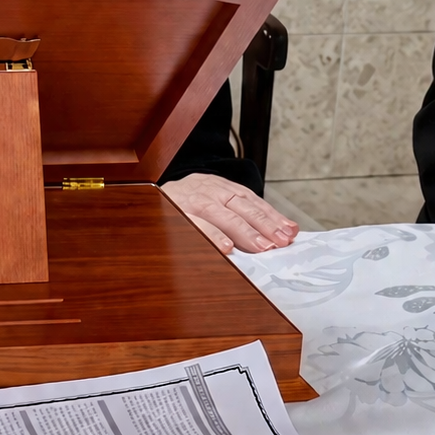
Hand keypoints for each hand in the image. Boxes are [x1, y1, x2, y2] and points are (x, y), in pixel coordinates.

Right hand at [160, 173, 297, 254]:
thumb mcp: (212, 202)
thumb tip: (279, 232)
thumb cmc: (186, 205)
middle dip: (262, 224)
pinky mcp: (173, 214)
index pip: (249, 200)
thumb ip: (240, 215)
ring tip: (261, 247)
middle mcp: (205, 190)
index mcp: (218, 186)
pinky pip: (193, 225)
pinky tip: (225, 248)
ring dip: (242, 231)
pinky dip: (210, 236)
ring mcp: (189, 201)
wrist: (145, 198)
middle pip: (238, 206)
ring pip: (219, 214)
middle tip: (279, 242)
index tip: (289, 231)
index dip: (270, 215)